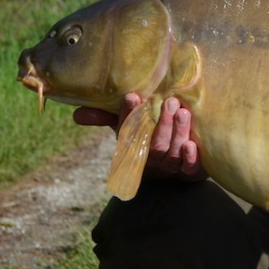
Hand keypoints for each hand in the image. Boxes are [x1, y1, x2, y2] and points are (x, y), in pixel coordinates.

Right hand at [73, 93, 206, 180]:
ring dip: (177, 133)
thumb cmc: (150, 137)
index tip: (133, 96)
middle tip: (169, 102)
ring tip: (183, 113)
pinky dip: (190, 158)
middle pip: (154, 145)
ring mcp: (171, 166)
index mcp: (134, 145)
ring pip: (172, 152)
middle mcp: (151, 158)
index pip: (128, 131)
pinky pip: (189, 168)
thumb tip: (77, 114)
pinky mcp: (190, 171)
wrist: (178, 165)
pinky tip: (192, 145)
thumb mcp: (130, 126)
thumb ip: (107, 117)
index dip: (129, 115)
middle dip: (161, 124)